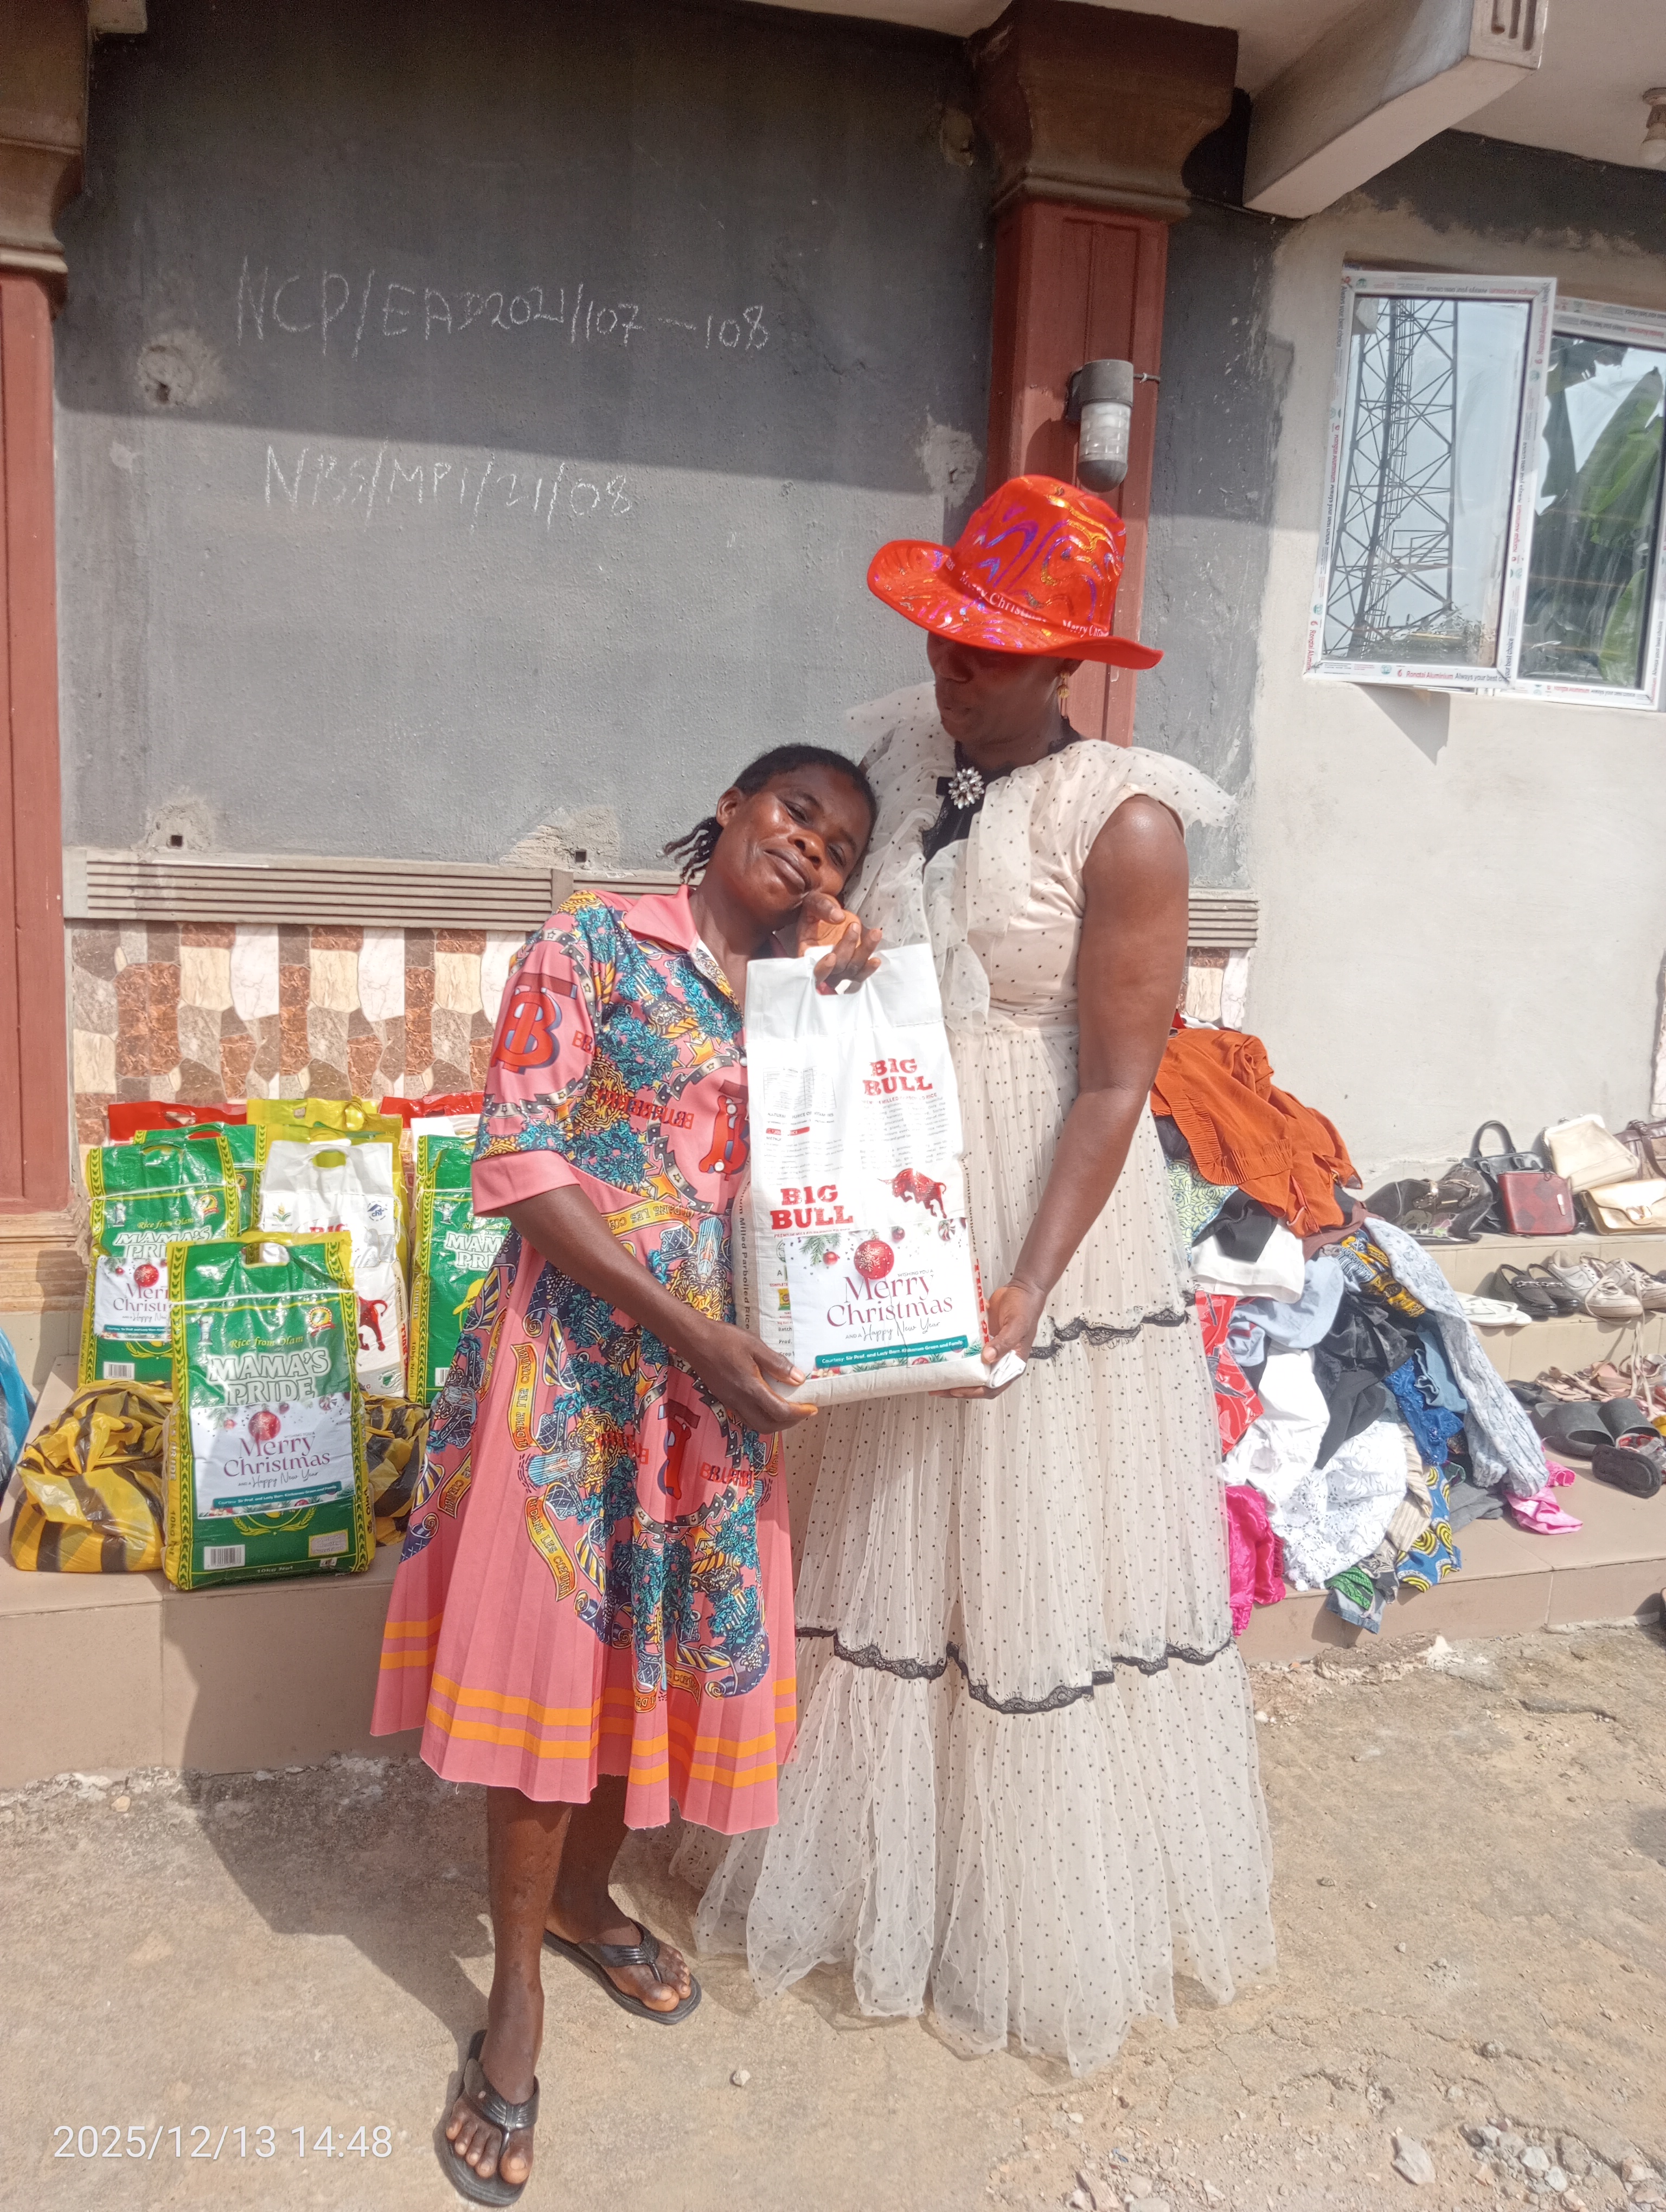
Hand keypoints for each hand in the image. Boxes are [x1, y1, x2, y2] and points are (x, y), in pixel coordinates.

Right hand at [683, 1318, 818, 1433]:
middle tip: (803, 1412)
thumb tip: (799, 1379)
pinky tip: (767, 1405)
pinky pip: (745, 1417)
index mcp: (750, 1387)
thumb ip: (777, 1364)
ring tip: (788, 1411)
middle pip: (768, 1425)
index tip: (812, 1408)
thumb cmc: (724, 1339)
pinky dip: (761, 1417)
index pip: (779, 1412)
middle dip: (789, 1423)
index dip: (799, 1413)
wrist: (694, 1340)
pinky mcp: (724, 1399)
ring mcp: (730, 1401)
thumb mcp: (755, 1346)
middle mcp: (740, 1400)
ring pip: (756, 1425)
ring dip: (775, 1423)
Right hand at [796, 892, 882, 994]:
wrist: (829, 912)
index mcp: (806, 952)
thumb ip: (822, 906)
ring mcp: (838, 969)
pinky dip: (868, 968)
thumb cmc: (817, 909)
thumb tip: (838, 916)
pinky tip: (876, 960)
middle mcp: (822, 965)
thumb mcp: (814, 902)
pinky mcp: (852, 967)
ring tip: (874, 934)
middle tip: (854, 926)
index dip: (822, 969)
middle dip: (847, 949)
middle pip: (836, 969)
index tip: (831, 957)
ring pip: (851, 970)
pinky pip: (860, 973)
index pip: (811, 970)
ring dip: (863, 953)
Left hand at [934, 1279, 1043, 1398]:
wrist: (1022, 1290)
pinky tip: (942, 1353)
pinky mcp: (981, 1339)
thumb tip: (988, 1358)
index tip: (956, 1390)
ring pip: (971, 1368)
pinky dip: (957, 1354)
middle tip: (938, 1387)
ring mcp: (989, 1350)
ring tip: (937, 1374)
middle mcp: (999, 1360)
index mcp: (1011, 1363)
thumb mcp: (1017, 1326)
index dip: (974, 1392)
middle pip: (978, 1381)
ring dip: (956, 1372)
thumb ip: (1004, 1342)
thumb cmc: (1025, 1309)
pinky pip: (968, 1350)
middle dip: (958, 1386)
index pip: (992, 1386)